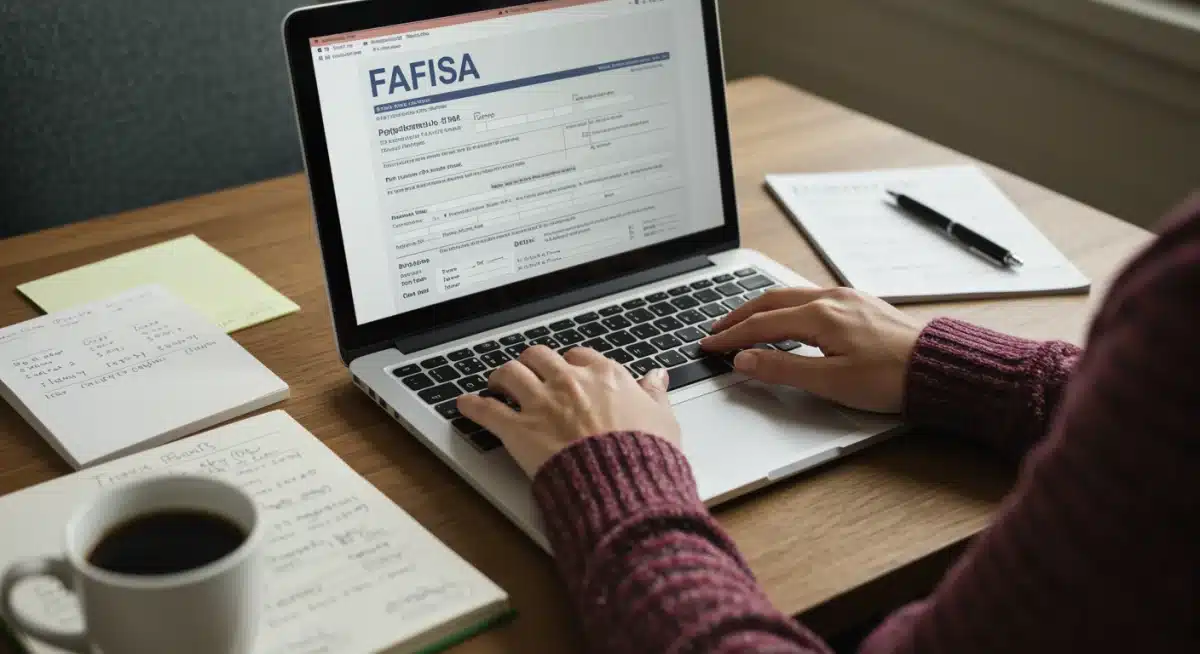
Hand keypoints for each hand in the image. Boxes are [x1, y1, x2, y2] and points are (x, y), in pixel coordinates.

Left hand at [456, 346, 680, 476]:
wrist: (621, 483)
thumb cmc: (644, 455)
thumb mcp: (663, 419)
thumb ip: (655, 394)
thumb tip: (657, 377)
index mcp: (605, 376)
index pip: (580, 356)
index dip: (570, 363)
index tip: (567, 371)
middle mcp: (569, 382)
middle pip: (539, 356)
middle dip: (531, 362)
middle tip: (528, 372)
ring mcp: (541, 403)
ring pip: (509, 373)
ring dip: (500, 376)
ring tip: (495, 382)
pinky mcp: (519, 429)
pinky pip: (487, 410)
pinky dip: (473, 406)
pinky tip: (464, 404)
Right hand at [701, 287, 922, 412]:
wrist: (939, 368)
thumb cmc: (890, 378)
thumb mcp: (830, 382)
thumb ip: (782, 369)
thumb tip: (744, 360)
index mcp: (820, 315)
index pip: (760, 324)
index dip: (730, 336)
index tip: (708, 345)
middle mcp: (831, 298)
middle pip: (770, 301)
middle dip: (739, 316)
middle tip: (717, 330)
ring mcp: (847, 298)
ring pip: (790, 295)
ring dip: (761, 308)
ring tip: (743, 322)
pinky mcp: (860, 304)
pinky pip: (810, 297)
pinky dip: (785, 306)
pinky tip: (785, 318)